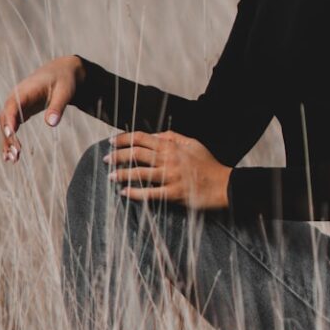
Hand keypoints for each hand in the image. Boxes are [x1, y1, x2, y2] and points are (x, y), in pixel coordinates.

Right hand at [0, 55, 83, 163]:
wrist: (63, 72)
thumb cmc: (64, 80)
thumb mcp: (65, 92)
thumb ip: (57, 107)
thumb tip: (51, 124)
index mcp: (24, 91)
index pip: (12, 107)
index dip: (9, 120)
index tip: (10, 134)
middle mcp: (16, 98)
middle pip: (6, 119)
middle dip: (8, 137)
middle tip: (15, 155)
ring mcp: (17, 105)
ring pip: (7, 125)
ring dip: (8, 142)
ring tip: (12, 160)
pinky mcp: (21, 112)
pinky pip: (12, 127)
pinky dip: (11, 140)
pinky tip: (11, 155)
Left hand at [104, 130, 231, 209]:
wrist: (223, 185)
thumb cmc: (208, 164)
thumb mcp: (193, 144)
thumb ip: (173, 137)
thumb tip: (155, 135)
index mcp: (172, 146)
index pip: (141, 138)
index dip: (123, 139)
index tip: (111, 142)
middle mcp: (168, 160)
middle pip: (135, 154)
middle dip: (117, 156)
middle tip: (106, 159)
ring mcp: (170, 177)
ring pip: (139, 173)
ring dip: (122, 174)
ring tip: (111, 176)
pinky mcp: (173, 194)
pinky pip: (149, 193)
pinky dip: (135, 193)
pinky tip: (124, 193)